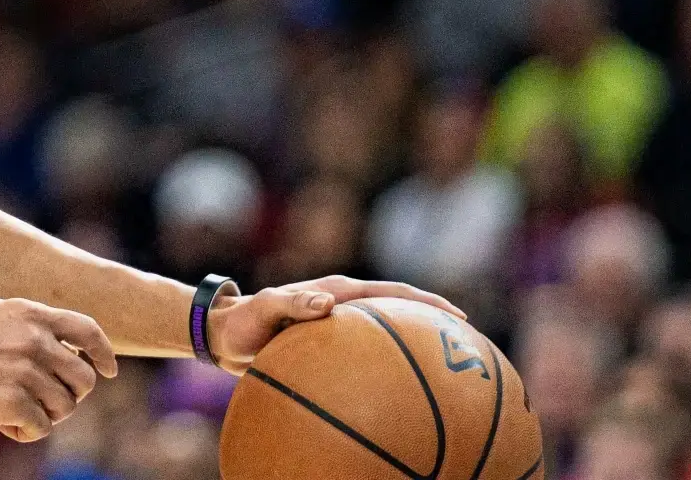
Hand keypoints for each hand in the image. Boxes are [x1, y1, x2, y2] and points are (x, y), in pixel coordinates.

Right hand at [0, 298, 119, 441]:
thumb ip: (32, 323)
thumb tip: (67, 341)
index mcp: (32, 315)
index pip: (88, 331)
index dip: (104, 354)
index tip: (108, 372)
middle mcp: (35, 340)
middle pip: (84, 379)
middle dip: (70, 395)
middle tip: (45, 401)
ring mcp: (27, 371)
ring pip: (65, 407)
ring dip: (46, 415)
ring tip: (17, 410)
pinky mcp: (15, 401)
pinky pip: (42, 428)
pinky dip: (26, 432)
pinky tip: (3, 424)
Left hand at [206, 275, 467, 374]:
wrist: (224, 334)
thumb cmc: (243, 322)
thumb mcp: (263, 310)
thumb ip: (291, 304)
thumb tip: (328, 304)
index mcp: (337, 291)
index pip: (393, 292)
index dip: (428, 302)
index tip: (459, 318)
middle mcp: (343, 305)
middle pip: (399, 311)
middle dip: (434, 324)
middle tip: (467, 348)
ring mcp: (339, 326)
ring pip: (386, 336)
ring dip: (414, 349)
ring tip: (444, 376)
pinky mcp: (330, 346)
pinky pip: (365, 358)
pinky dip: (384, 372)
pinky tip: (396, 399)